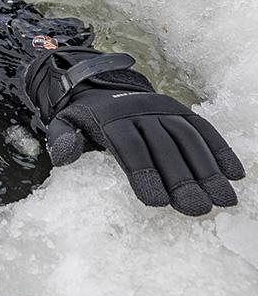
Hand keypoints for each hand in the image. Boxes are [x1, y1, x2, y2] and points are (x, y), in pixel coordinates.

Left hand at [24, 48, 244, 215]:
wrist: (99, 87)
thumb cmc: (83, 119)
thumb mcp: (63, 123)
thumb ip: (61, 140)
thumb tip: (64, 156)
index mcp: (110, 119)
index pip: (130, 148)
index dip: (144, 174)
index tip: (157, 203)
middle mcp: (141, 112)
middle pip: (164, 147)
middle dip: (182, 179)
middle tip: (197, 209)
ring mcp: (164, 110)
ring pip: (189, 139)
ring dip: (209, 169)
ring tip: (224, 200)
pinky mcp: (182, 111)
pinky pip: (204, 129)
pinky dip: (221, 150)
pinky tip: (235, 174)